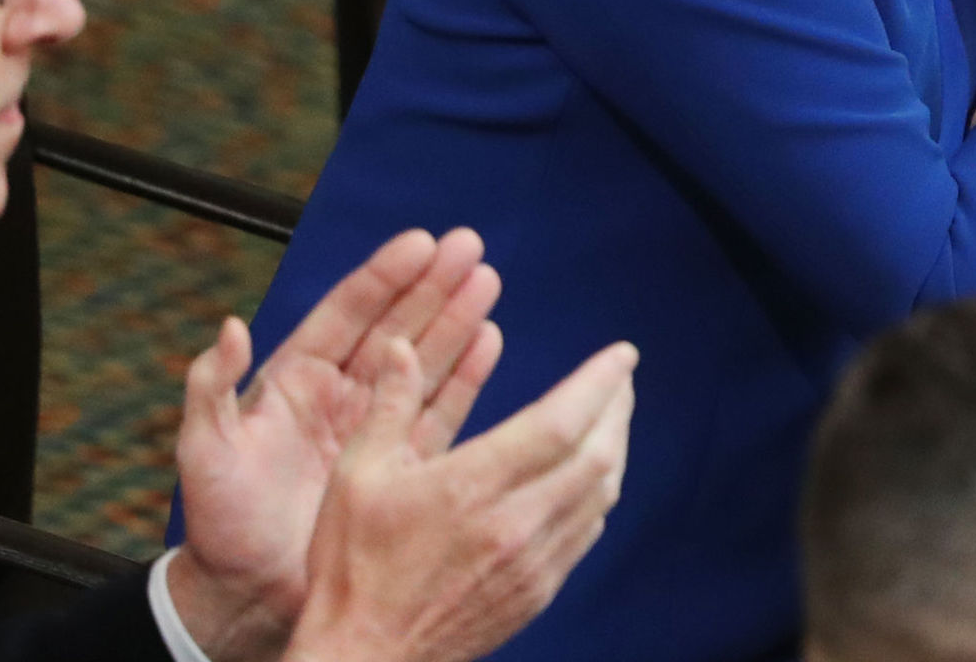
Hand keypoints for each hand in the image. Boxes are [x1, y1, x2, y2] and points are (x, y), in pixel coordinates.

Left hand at [167, 230, 504, 661]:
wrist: (250, 597)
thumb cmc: (220, 525)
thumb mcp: (204, 452)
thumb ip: (211, 387)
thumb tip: (231, 327)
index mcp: (294, 380)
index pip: (347, 313)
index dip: (384, 277)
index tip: (421, 243)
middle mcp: (340, 395)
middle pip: (396, 326)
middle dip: (433, 285)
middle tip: (470, 246)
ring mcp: (373, 428)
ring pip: (423, 361)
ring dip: (456, 320)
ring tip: (487, 282)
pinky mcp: (398, 465)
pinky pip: (439, 411)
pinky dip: (465, 376)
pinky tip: (488, 341)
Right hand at [286, 337, 639, 661]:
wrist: (364, 658)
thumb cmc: (352, 569)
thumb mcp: (355, 475)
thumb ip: (388, 405)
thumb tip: (400, 345)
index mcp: (473, 487)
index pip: (561, 422)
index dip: (600, 383)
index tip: (623, 354)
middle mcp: (516, 524)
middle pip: (596, 455)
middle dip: (617, 407)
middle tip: (621, 377)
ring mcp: (532, 563)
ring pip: (600, 494)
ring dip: (614, 447)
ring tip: (612, 416)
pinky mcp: (537, 593)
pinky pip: (586, 532)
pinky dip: (598, 493)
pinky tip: (589, 477)